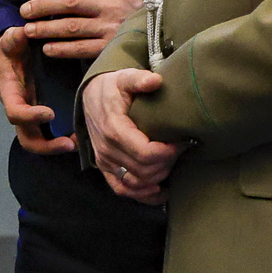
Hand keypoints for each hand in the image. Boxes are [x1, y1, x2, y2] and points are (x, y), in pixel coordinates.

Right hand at [0, 27, 73, 155]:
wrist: (10, 55)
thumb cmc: (12, 48)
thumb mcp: (11, 40)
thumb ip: (14, 37)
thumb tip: (22, 32)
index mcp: (10, 93)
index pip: (15, 112)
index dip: (30, 116)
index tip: (50, 113)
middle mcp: (19, 108)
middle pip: (26, 137)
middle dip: (46, 145)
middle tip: (68, 143)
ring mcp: (30, 115)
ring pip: (38, 141)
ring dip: (56, 147)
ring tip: (78, 143)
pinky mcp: (41, 116)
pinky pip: (49, 135)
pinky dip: (63, 139)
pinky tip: (81, 134)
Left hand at [21, 0, 144, 60]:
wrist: (159, 34)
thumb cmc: (131, 12)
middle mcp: (108, 7)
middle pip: (68, 3)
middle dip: (43, 7)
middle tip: (25, 12)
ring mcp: (108, 28)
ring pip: (71, 26)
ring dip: (47, 28)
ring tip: (30, 30)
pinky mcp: (109, 48)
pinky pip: (80, 48)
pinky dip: (62, 49)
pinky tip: (48, 49)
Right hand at [81, 69, 180, 205]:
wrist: (90, 96)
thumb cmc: (111, 88)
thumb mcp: (124, 77)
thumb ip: (139, 79)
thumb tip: (156, 81)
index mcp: (114, 129)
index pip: (145, 153)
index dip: (168, 152)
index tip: (181, 141)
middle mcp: (107, 149)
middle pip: (144, 171)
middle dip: (167, 163)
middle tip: (179, 150)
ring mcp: (105, 161)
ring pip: (136, 183)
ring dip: (157, 179)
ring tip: (172, 165)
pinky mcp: (105, 167)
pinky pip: (121, 189)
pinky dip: (142, 194)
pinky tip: (159, 190)